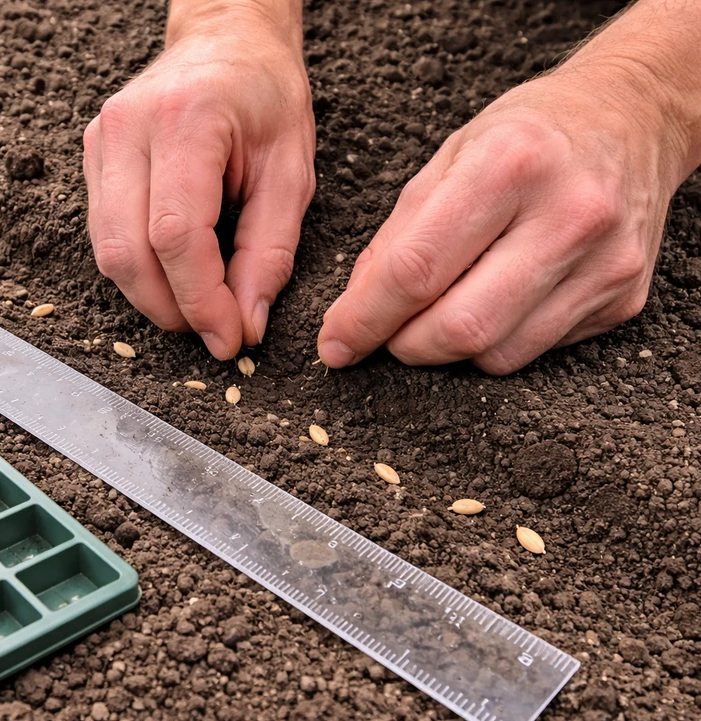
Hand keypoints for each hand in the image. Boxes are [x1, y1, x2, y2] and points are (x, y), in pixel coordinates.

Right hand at [83, 9, 314, 358]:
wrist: (225, 40)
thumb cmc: (265, 96)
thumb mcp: (291, 172)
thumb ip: (270, 251)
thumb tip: (247, 322)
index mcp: (186, 121)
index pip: (176, 236)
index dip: (201, 300)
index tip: (230, 338)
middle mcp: (130, 129)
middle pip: (129, 252)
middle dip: (171, 308)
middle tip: (213, 332)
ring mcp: (101, 140)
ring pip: (108, 251)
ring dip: (151, 296)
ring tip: (196, 308)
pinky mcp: (93, 155)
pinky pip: (104, 234)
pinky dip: (139, 269)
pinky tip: (173, 275)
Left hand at [318, 64, 689, 374]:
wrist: (633, 118)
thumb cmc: (526, 135)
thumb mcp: (448, 159)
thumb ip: (396, 237)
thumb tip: (354, 314)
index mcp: (510, 163)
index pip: (416, 269)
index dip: (364, 319)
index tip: (335, 344)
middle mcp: (568, 214)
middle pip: (460, 327)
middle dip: (404, 345)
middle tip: (386, 333)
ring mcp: (605, 262)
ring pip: (497, 354)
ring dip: (448, 351)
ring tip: (439, 313)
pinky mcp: (622, 297)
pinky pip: (535, 351)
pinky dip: (495, 343)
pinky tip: (492, 304)